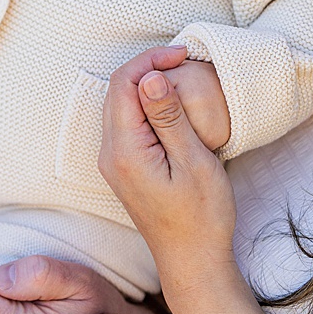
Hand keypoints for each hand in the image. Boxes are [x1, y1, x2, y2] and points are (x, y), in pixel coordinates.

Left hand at [99, 48, 236, 287]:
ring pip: (121, 106)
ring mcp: (114, 161)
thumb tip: (150, 78)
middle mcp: (110, 153)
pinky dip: (147, 105)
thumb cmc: (202, 216)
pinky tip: (173, 103)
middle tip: (185, 59)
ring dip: (147, 85)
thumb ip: (169, 119)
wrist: (192, 259)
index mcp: (124, 150)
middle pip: (117, 92)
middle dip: (148, 68)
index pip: (123, 85)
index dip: (150, 61)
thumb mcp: (194, 162)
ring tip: (183, 75)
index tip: (184, 54)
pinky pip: (127, 123)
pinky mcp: (124, 167)